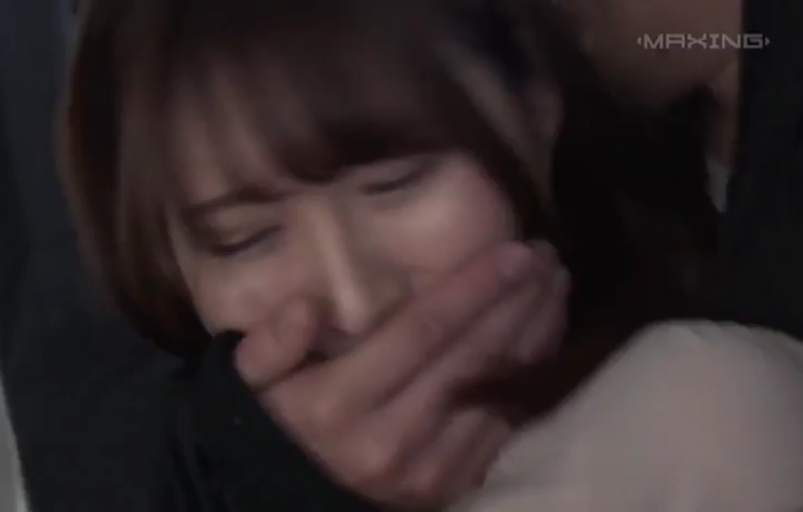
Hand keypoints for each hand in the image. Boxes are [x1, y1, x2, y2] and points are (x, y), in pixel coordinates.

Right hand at [234, 241, 567, 508]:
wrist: (280, 502)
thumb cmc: (270, 425)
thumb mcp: (246, 381)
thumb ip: (270, 344)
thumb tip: (307, 306)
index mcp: (338, 403)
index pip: (422, 332)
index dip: (474, 289)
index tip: (514, 251)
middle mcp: (390, 437)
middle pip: (469, 357)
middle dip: (516, 302)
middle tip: (547, 258)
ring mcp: (424, 470)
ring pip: (495, 391)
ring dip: (534, 336)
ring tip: (555, 290)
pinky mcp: (445, 488)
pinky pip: (500, 427)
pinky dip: (528, 381)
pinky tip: (543, 343)